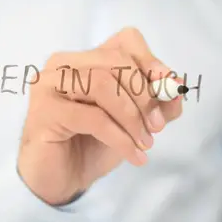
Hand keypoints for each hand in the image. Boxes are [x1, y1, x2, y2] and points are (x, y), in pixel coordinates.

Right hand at [17, 27, 183, 204]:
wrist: (62, 179)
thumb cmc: (93, 145)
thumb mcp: (135, 122)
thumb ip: (157, 103)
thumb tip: (178, 87)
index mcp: (84, 59)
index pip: (125, 41)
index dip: (151, 61)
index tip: (168, 88)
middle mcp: (63, 63)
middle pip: (115, 60)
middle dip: (144, 94)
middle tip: (157, 126)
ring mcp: (49, 84)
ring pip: (102, 84)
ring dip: (132, 117)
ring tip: (145, 143)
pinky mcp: (44, 111)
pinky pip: (92, 117)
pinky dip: (120, 138)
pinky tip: (134, 156)